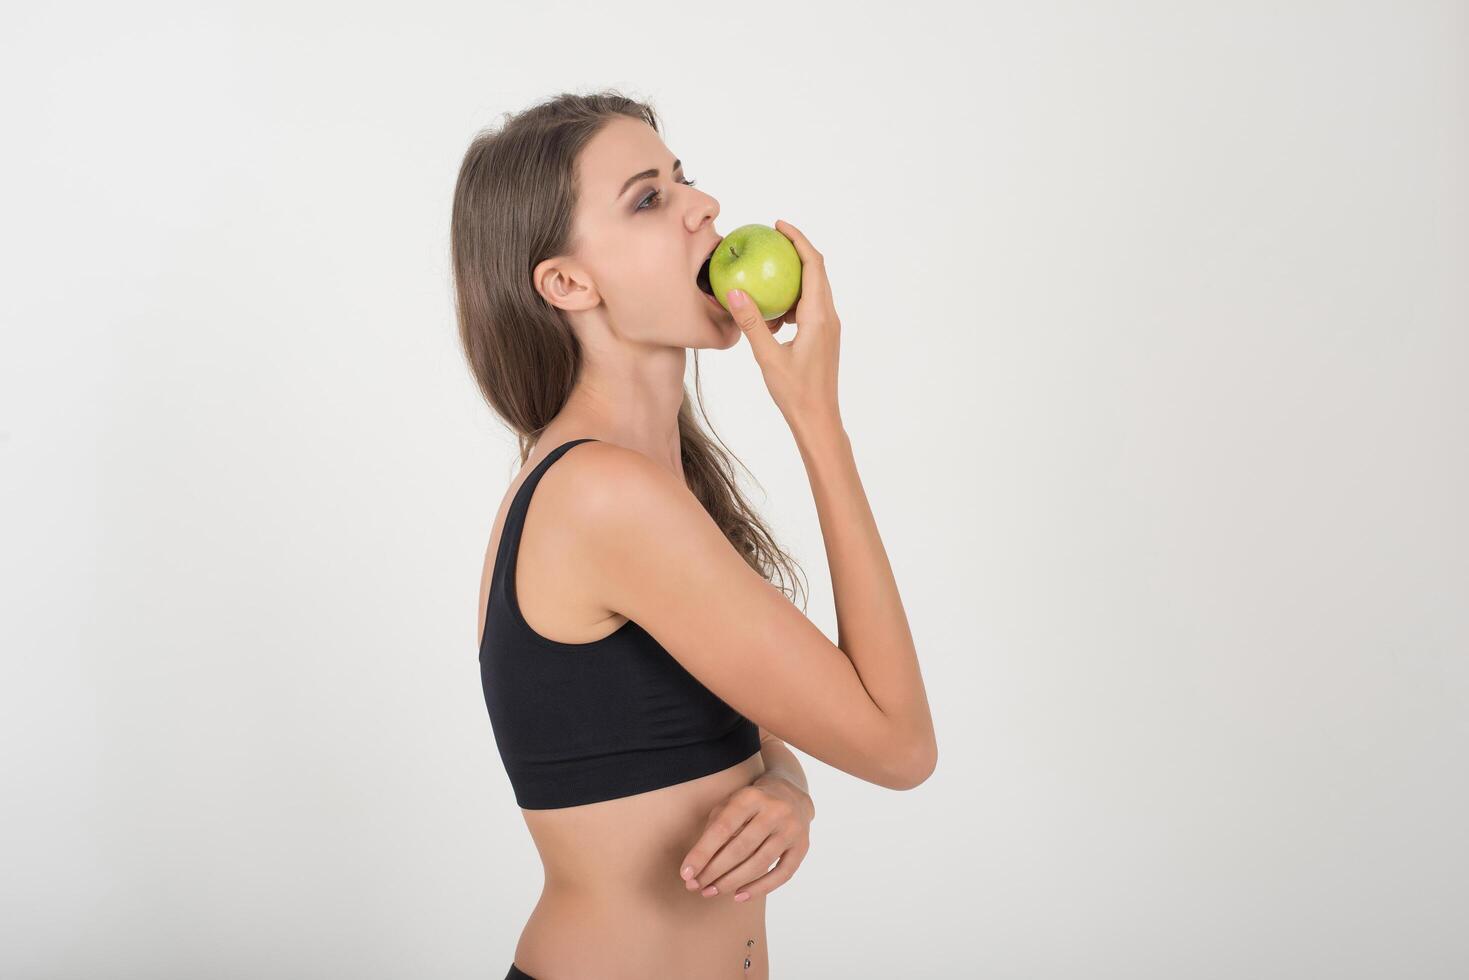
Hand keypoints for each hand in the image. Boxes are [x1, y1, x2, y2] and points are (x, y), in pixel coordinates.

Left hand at [677, 773, 814, 902]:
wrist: (790, 793)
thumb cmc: (750, 803)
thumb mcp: (730, 804)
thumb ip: (714, 830)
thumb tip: (695, 867)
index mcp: (750, 797)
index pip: (722, 829)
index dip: (702, 853)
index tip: (686, 874)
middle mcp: (774, 811)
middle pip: (740, 848)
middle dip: (715, 871)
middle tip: (697, 887)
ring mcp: (791, 829)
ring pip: (759, 863)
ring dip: (732, 882)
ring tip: (712, 892)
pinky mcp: (802, 846)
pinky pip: (781, 874)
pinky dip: (760, 888)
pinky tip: (739, 896)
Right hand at [726, 219, 841, 427]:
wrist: (819, 420)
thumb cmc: (795, 393)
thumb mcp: (767, 356)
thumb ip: (751, 322)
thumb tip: (735, 291)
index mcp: (819, 316)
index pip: (813, 265)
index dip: (798, 240)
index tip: (779, 226)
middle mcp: (829, 317)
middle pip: (817, 271)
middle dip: (796, 251)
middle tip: (771, 240)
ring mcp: (828, 328)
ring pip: (813, 290)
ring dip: (792, 279)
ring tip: (766, 277)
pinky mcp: (824, 338)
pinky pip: (810, 308)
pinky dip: (791, 302)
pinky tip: (771, 315)